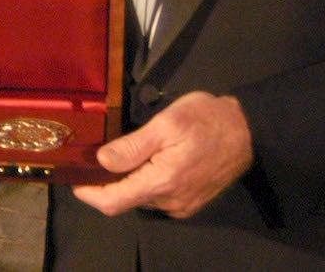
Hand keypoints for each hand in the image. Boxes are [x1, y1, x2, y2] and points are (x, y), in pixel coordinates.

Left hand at [71, 91, 251, 218]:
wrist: (248, 130)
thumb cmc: (206, 120)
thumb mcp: (165, 124)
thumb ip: (132, 146)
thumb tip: (102, 161)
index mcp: (162, 183)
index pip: (113, 202)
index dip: (90, 194)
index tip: (76, 180)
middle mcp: (171, 202)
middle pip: (126, 199)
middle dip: (108, 182)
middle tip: (97, 156)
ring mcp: (182, 205)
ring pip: (142, 198)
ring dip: (129, 181)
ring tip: (123, 154)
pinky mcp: (191, 202)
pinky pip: (158, 197)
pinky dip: (146, 182)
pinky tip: (147, 161)